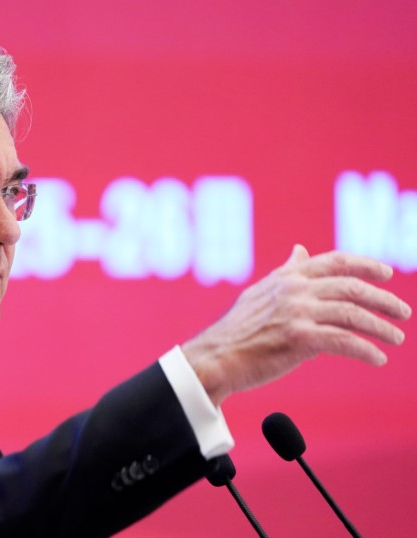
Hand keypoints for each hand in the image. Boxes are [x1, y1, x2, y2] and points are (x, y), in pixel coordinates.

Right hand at [181, 245, 411, 406]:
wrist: (215, 356)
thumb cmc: (236, 330)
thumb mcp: (260, 291)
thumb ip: (286, 271)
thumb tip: (300, 250)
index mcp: (287, 277)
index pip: (335, 261)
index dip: (365, 264)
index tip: (386, 273)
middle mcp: (295, 290)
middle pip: (352, 287)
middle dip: (383, 299)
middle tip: (402, 312)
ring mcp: (297, 313)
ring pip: (353, 315)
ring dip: (381, 327)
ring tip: (395, 338)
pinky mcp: (300, 339)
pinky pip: (345, 342)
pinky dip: (366, 350)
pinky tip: (377, 358)